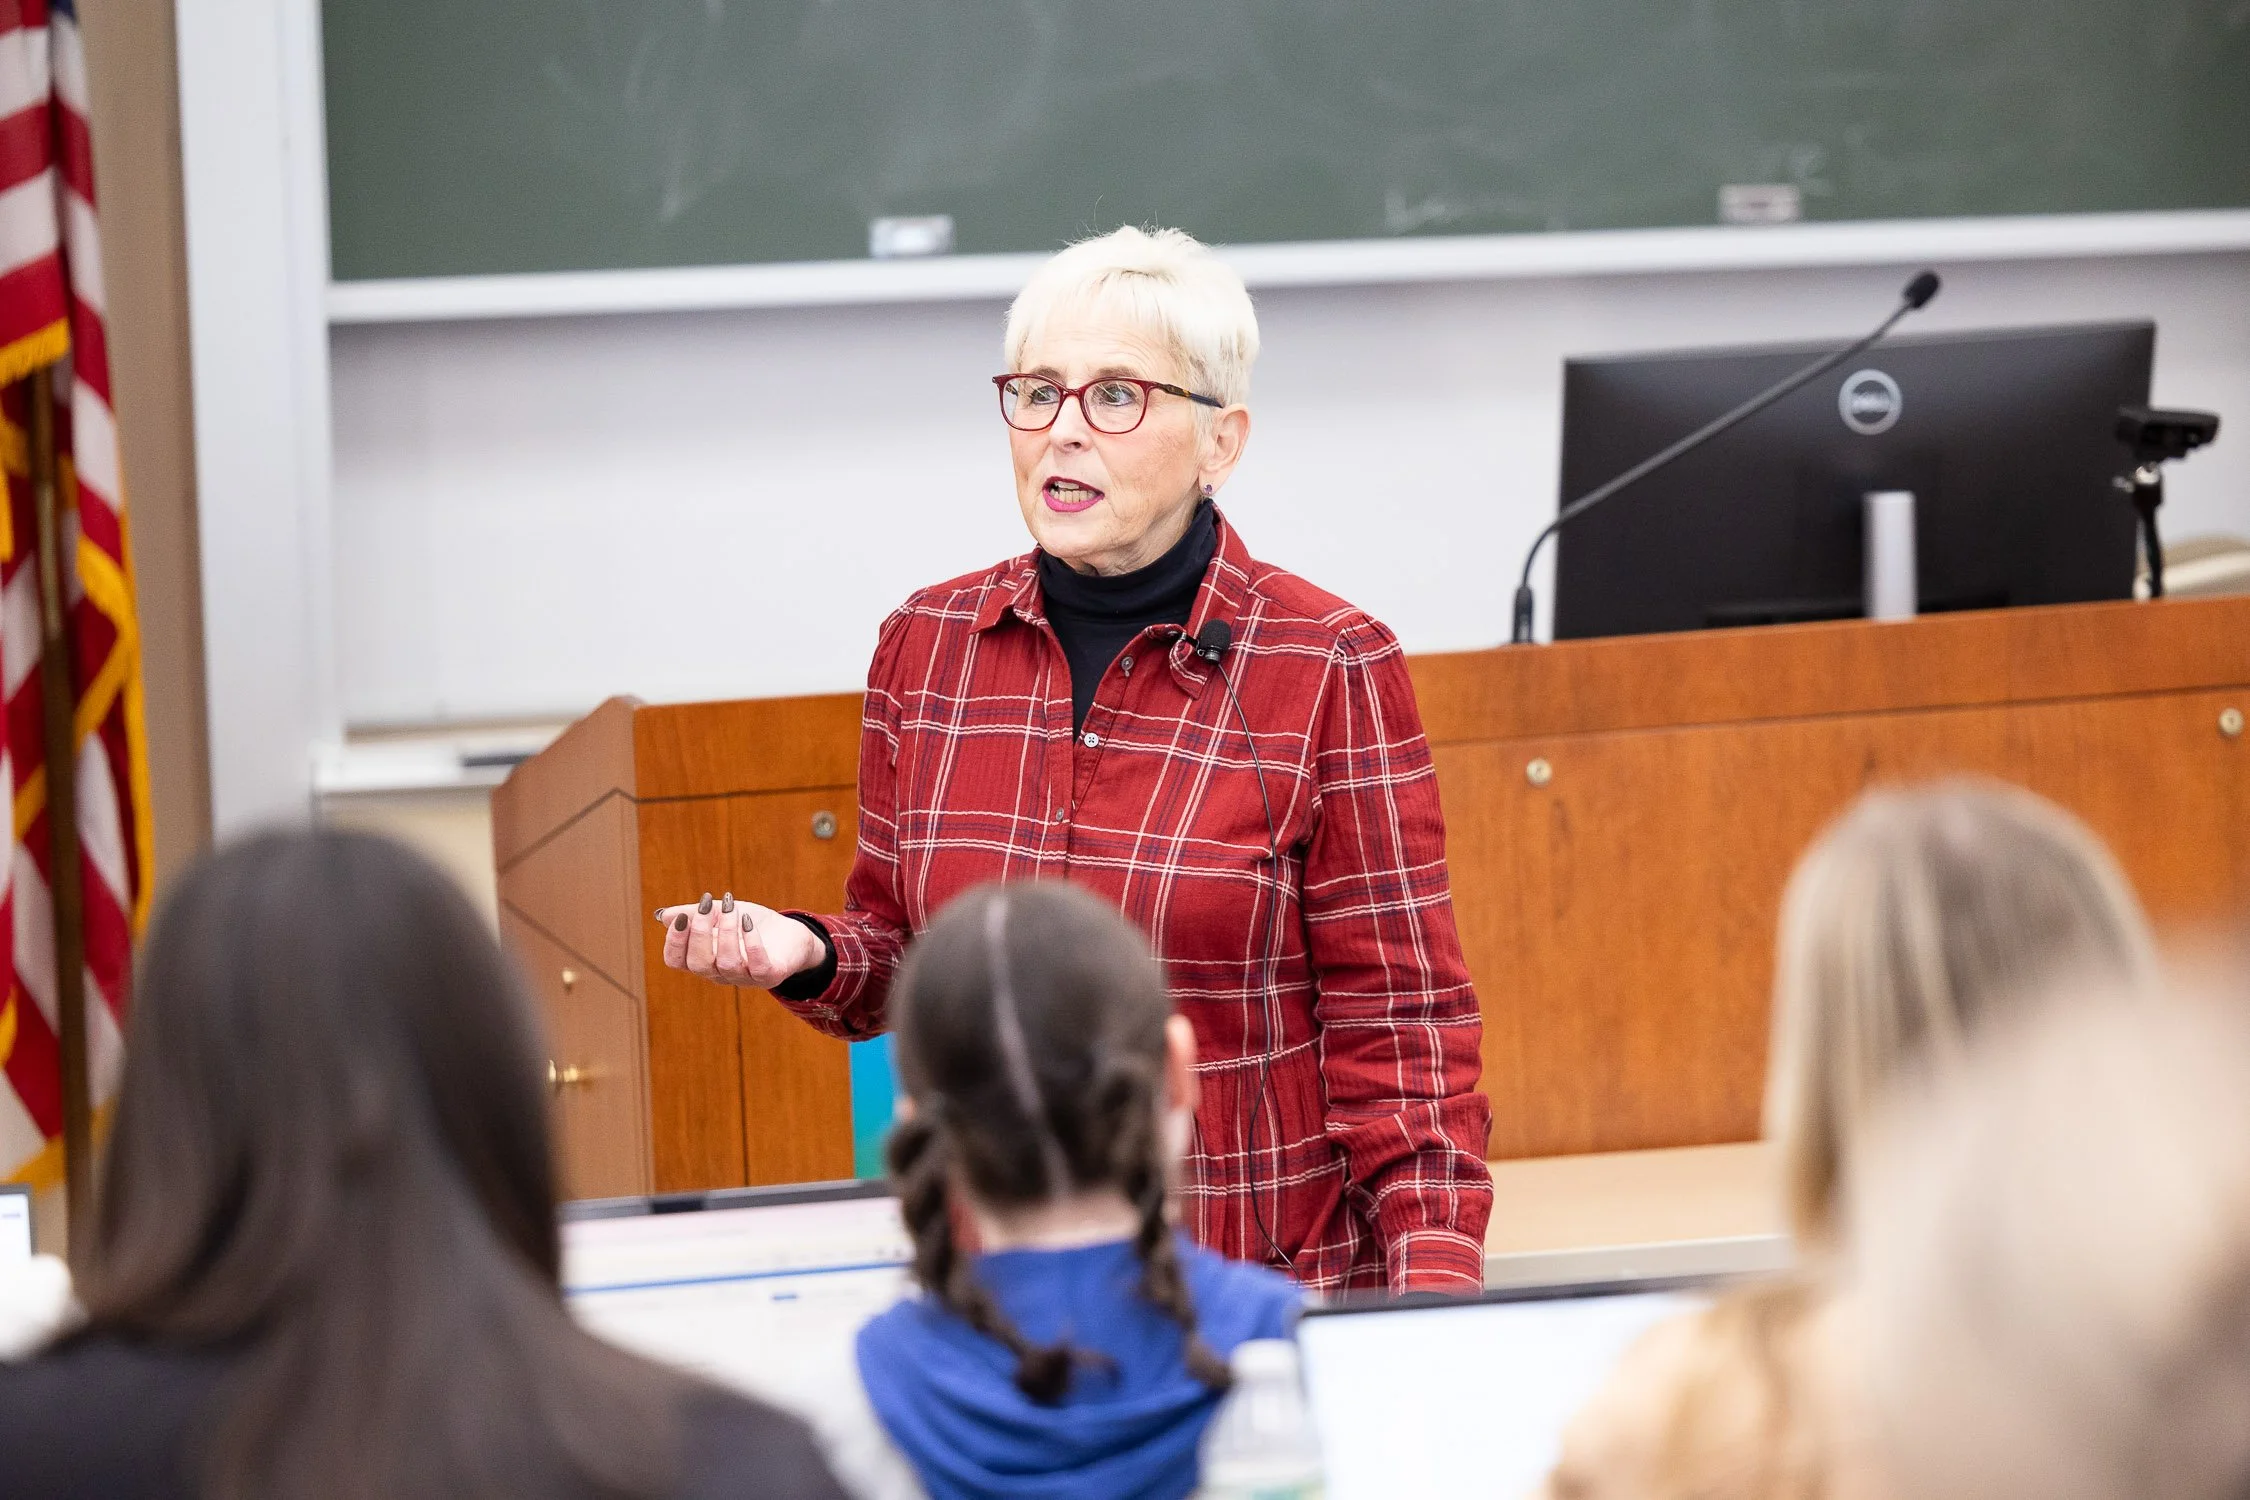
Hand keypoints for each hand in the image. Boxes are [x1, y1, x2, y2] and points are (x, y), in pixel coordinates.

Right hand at [655, 893, 825, 988]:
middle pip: (698, 964)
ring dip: (727, 932)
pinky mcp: (770, 975)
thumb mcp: (720, 914)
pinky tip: (748, 922)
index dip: (674, 941)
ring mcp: (745, 977)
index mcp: (703, 960)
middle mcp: (720, 973)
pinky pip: (758, 965)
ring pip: (727, 963)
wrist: (789, 934)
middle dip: (700, 932)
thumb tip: (662, 916)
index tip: (682, 915)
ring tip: (733, 908)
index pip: (676, 961)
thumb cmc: (749, 924)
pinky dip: (751, 943)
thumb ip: (693, 915)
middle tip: (708, 905)